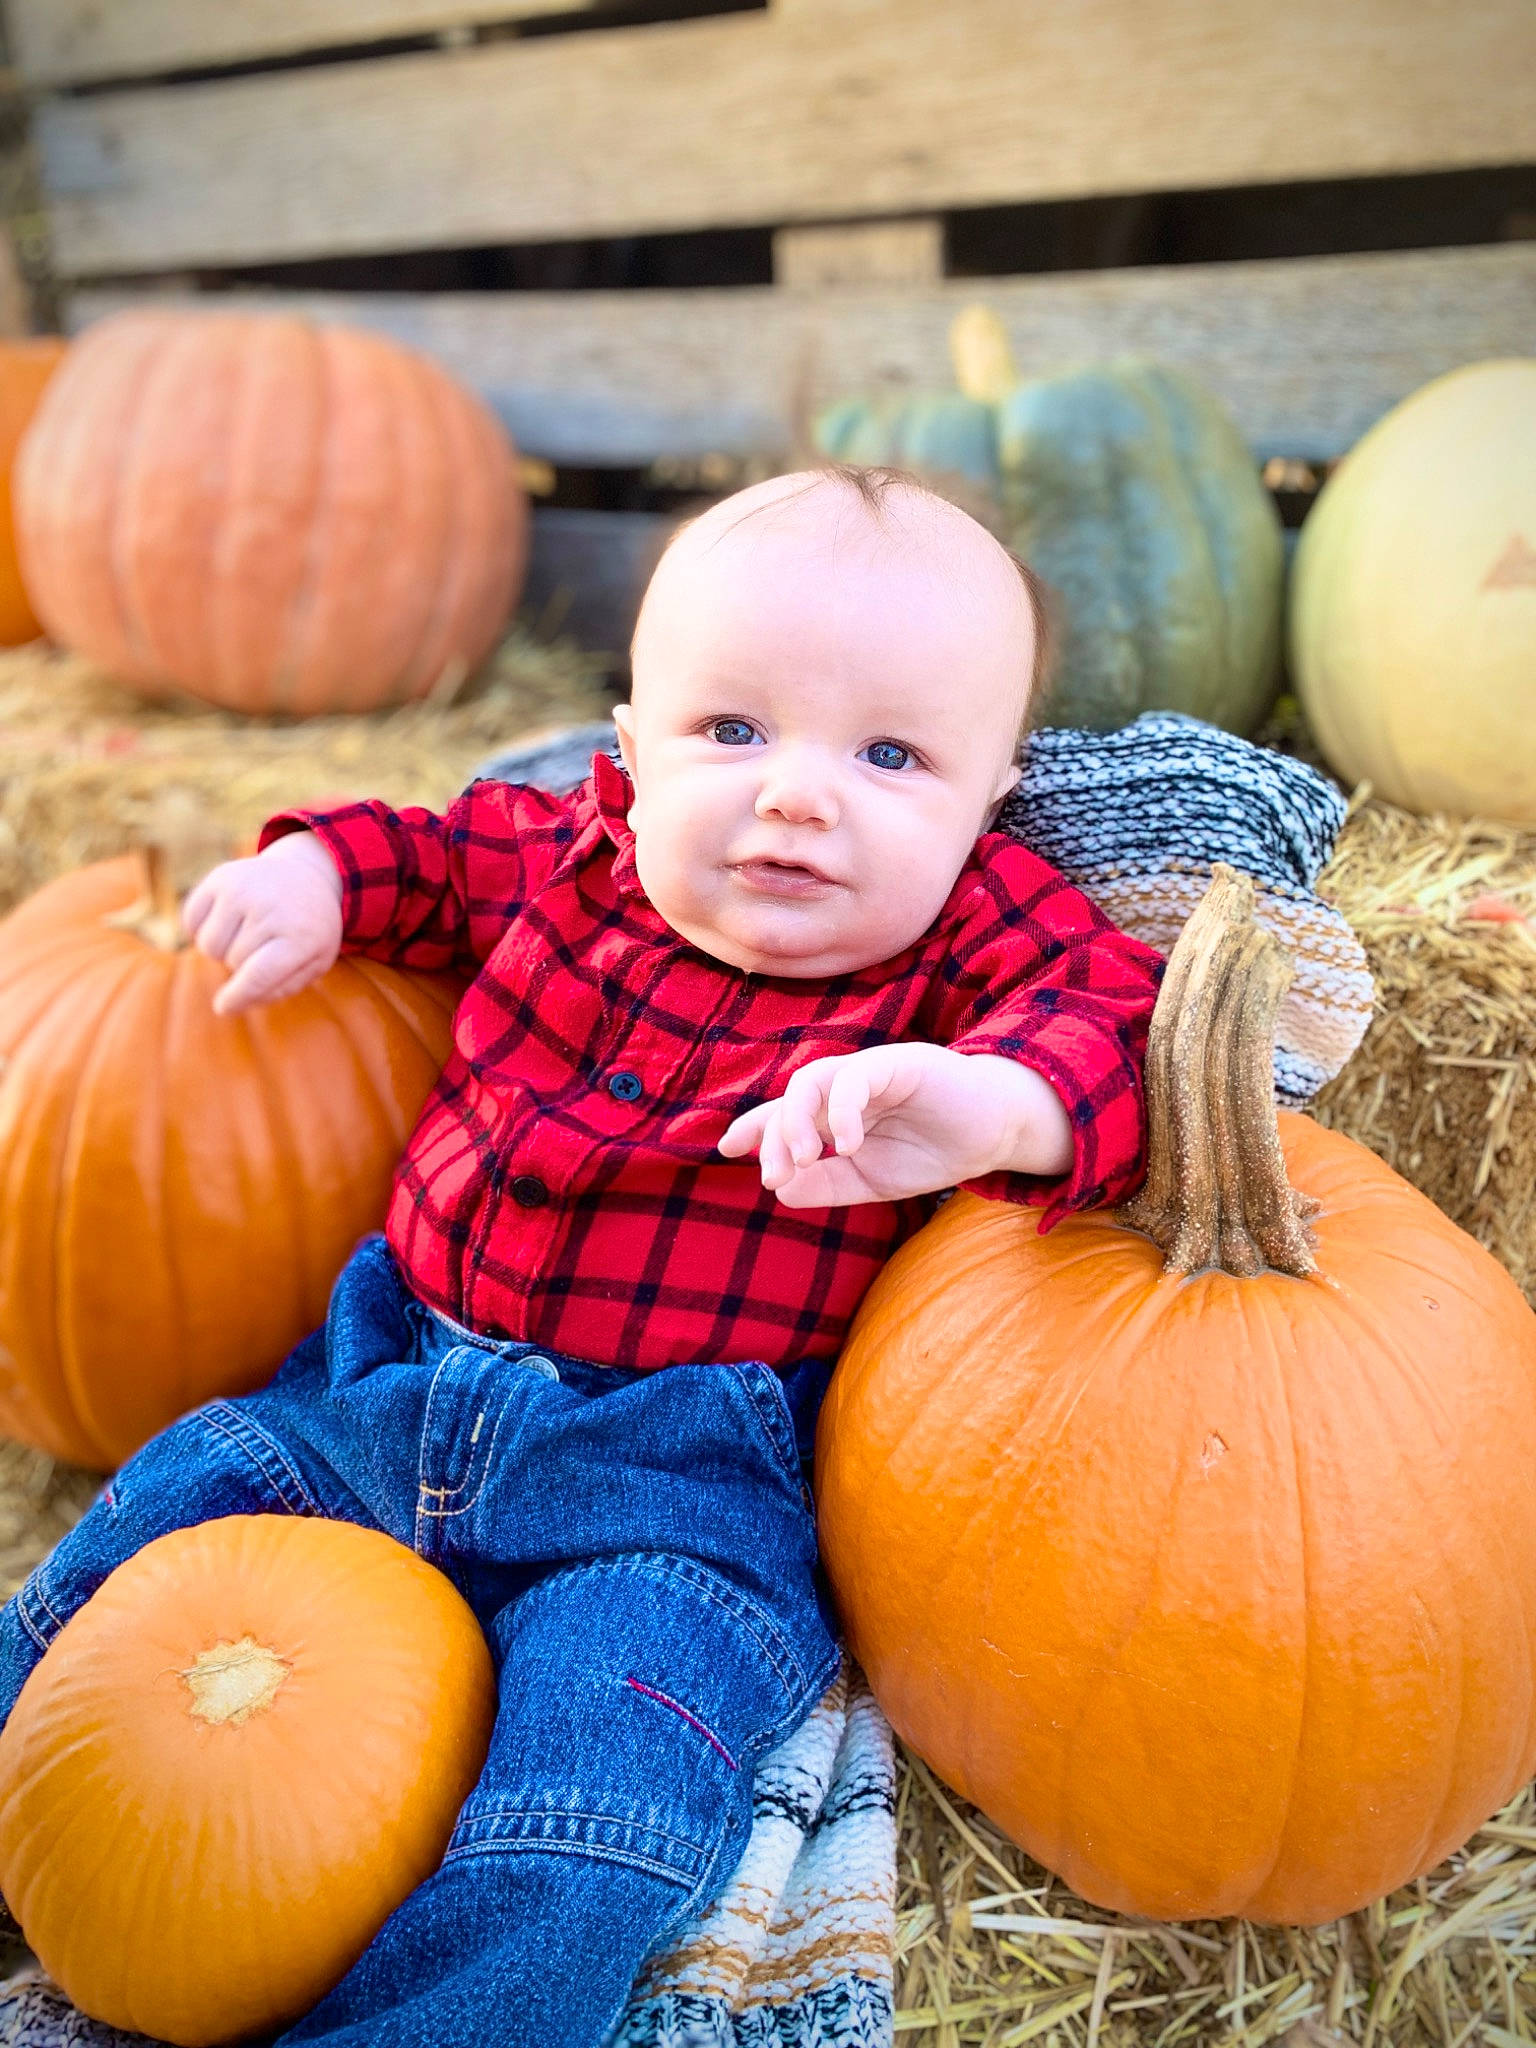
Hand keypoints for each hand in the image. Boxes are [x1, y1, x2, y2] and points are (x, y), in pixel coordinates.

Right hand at [182, 832, 344, 1015]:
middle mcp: (271, 908)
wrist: (306, 875)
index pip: (258, 977)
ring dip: (223, 948)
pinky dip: (203, 927)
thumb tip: (229, 1004)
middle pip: (232, 962)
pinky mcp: (220, 877)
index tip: (224, 1007)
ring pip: (209, 945)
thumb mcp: (314, 962)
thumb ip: (278, 989)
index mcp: (301, 936)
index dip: (237, 998)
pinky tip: (229, 918)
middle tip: (264, 946)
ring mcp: (243, 888)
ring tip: (247, 932)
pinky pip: (192, 921)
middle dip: (243, 964)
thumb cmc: (308, 929)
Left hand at [717, 1044, 1072, 1206]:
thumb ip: (828, 1184)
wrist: (994, 1133)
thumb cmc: (932, 1152)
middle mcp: (847, 1086)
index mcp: (836, 1111)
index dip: (754, 1127)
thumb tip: (779, 1190)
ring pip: (813, 1079)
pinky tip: (845, 1144)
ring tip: (802, 1158)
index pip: (784, 1112)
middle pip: (790, 1098)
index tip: (727, 1150)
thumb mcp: (871, 1181)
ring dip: (797, 1120)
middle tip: (772, 1175)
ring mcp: (870, 1071)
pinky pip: (857, 1076)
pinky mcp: (898, 1062)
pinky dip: (843, 1110)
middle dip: (773, 1135)